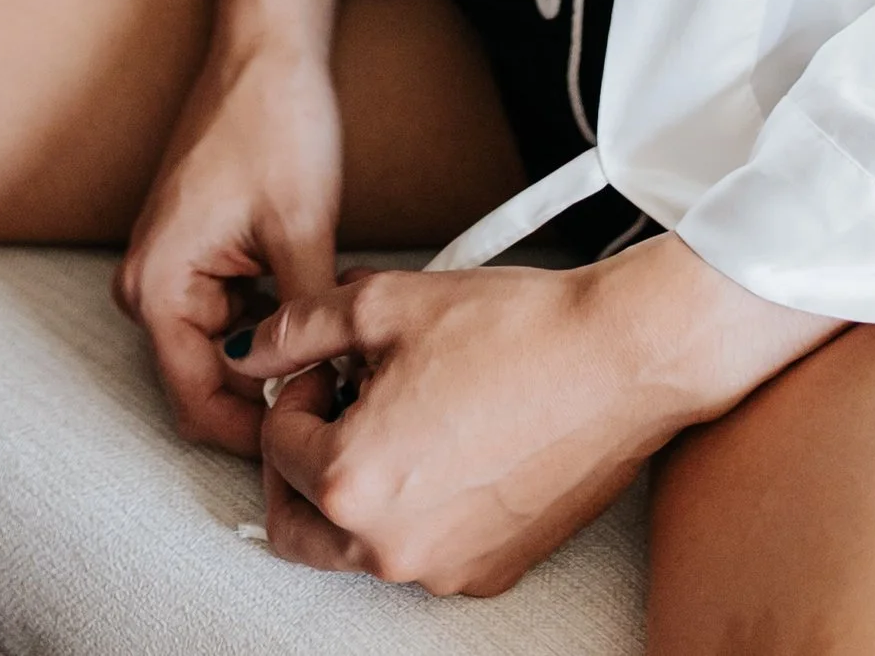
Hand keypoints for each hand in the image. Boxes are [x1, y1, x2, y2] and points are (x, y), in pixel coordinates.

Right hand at [114, 0, 343, 457]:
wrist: (266, 47)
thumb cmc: (273, 118)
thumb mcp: (302, 227)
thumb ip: (306, 319)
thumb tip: (327, 385)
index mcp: (157, 285)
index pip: (197, 401)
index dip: (254, 433)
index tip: (312, 434)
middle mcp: (148, 284)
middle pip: (208, 379)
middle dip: (271, 389)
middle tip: (338, 386)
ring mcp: (170, 268)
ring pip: (226, 346)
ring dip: (276, 350)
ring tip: (338, 337)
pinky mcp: (195, 254)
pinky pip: (232, 311)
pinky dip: (273, 316)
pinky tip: (321, 301)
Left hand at [235, 238, 836, 591]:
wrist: (621, 357)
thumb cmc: (515, 329)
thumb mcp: (387, 304)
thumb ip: (301, 327)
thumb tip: (253, 349)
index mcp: (352, 481)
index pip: (274, 445)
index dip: (297, 388)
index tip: (331, 362)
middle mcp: (390, 546)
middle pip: (297, 523)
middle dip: (301, 462)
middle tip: (334, 406)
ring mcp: (443, 568)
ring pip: (358, 543)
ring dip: (358, 486)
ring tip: (404, 411)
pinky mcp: (490, 571)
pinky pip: (423, 550)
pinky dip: (417, 507)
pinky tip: (452, 440)